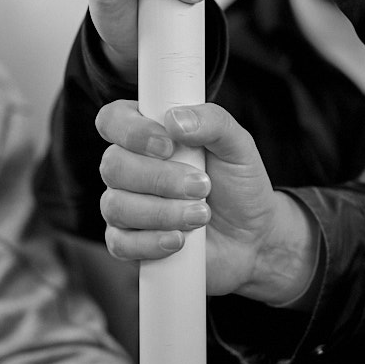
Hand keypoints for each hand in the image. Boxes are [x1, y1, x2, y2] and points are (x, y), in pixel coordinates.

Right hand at [96, 100, 320, 305]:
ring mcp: (125, 206)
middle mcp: (128, 167)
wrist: (252, 236)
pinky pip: (119, 243)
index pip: (112, 120)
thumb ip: (212, 121)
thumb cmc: (239, 183)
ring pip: (116, 206)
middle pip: (112, 165)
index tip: (168, 146)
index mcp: (147, 133)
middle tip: (201, 186)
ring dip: (162, 212)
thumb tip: (175, 119)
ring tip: (201, 215)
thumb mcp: (237, 145)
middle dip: (160, 179)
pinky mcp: (129, 242)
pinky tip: (179, 240)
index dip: (131, 131)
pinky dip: (152, 243)